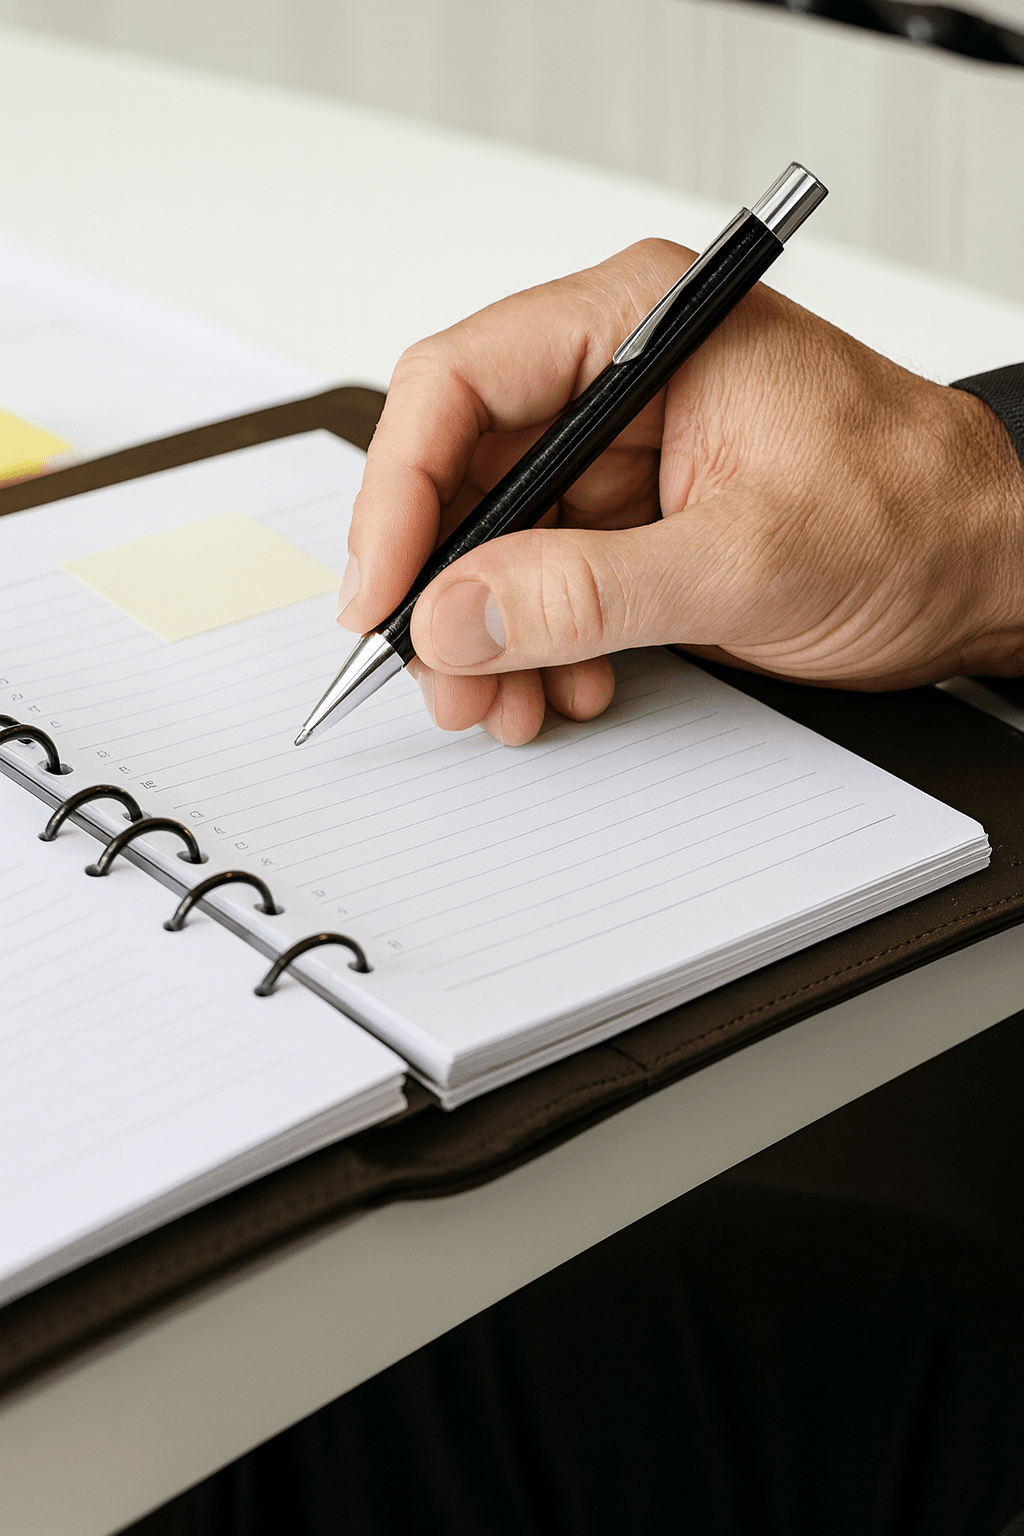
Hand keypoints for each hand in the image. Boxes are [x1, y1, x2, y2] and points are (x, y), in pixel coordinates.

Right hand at [339, 239, 1023, 743]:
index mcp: (644, 328)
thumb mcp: (747, 558)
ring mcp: (626, 458)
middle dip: (445, 585)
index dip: (400, 493)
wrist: (989, 571)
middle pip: (466, 470)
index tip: (382, 595)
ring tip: (504, 702)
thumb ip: (589, 590)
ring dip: (486, 631)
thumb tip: (456, 613)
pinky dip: (536, 645)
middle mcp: (622, 381)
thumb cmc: (917, 514)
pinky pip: (546, 581)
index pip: (462, 384)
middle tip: (440, 674)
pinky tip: (564, 687)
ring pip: (498, 539)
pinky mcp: (637, 525)